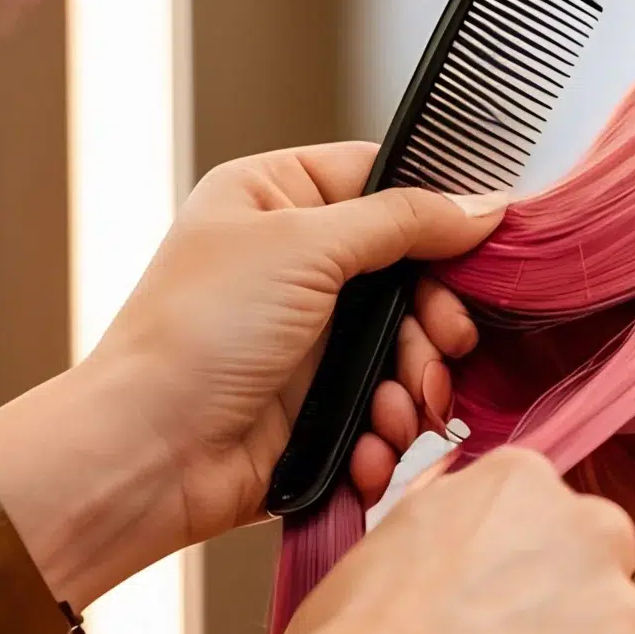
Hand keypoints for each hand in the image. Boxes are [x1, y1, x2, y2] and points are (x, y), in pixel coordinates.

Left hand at [76, 142, 501, 556]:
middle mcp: (297, 263)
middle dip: (436, 320)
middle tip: (445, 345)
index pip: (383, 180)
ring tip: (400, 413)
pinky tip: (369, 447)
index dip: (439, 211)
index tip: (485, 244)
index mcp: (277, 198)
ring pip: (409, 349)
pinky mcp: (321, 408)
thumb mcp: (303, 246)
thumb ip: (402, 221)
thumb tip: (485, 205)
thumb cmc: (200, 331)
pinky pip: (387, 410)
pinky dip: (387, 433)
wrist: (149, 453)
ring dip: (416, 385)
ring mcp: (312, 339)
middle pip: (413, 274)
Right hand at [259, 449, 634, 633]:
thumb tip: (462, 534)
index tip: (486, 592)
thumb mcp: (394, 534)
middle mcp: (587, 523)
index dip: (515, 556)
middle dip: (564, 594)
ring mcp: (617, 601)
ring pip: (611, 625)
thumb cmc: (361, 632)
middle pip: (596, 555)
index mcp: (521, 478)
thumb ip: (451, 522)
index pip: (542, 509)